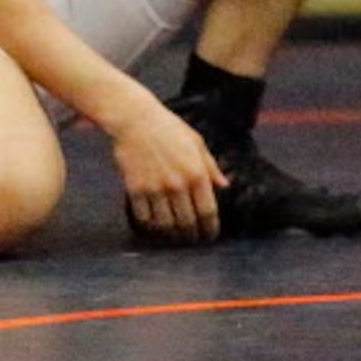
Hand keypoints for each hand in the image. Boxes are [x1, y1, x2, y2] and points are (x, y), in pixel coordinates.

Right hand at [112, 99, 225, 244]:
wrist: (136, 120)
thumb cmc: (169, 128)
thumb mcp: (197, 142)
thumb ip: (211, 166)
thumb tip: (224, 185)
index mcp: (196, 172)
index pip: (207, 210)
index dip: (210, 228)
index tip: (210, 236)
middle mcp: (178, 184)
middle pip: (187, 222)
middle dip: (192, 235)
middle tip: (193, 240)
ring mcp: (155, 189)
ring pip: (165, 224)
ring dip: (172, 234)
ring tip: (176, 236)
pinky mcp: (135, 190)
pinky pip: (144, 218)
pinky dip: (150, 226)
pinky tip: (155, 225)